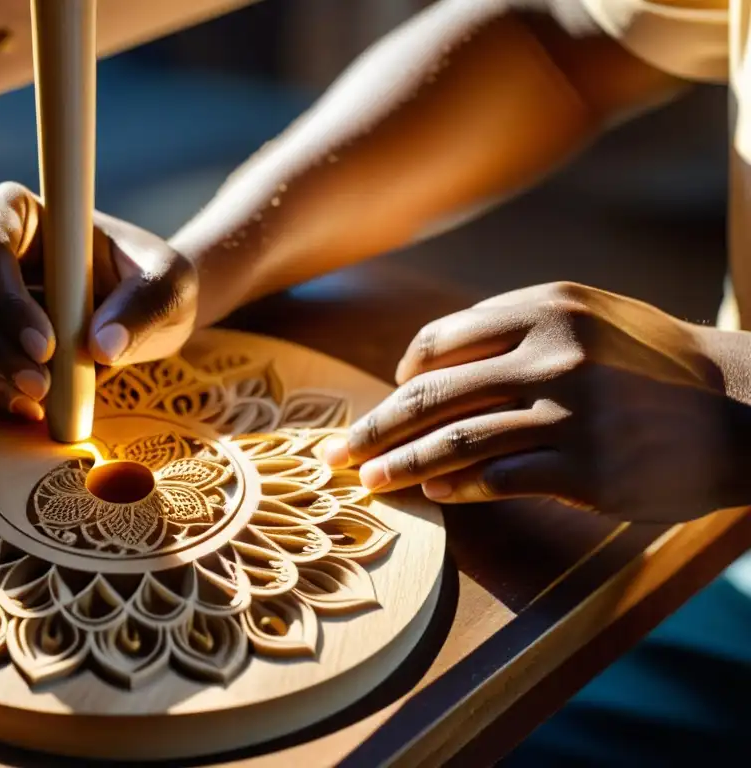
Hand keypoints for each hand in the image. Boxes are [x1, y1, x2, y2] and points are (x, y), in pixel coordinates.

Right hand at [0, 182, 197, 420]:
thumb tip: (101, 346)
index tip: (48, 349)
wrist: (124, 309)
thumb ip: (144, 306)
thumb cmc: (142, 282)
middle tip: (41, 389)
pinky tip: (13, 406)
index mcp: (9, 207)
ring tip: (32, 403)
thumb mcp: (168, 285)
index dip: (7, 301)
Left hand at [323, 282, 750, 522]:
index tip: (387, 399)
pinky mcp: (588, 468)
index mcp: (545, 308)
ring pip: (456, 440)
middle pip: (433, 393)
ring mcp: (570, 411)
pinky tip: (439, 495)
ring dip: (402, 466)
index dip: (403, 376)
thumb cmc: (654, 363)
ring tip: (370, 483)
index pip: (441, 341)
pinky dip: (461, 488)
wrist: (744, 408)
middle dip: (376, 426)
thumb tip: (427, 364)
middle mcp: (553, 353)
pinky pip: (501, 479)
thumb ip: (513, 331)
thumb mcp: (590, 319)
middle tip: (339, 452)